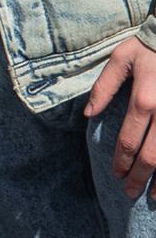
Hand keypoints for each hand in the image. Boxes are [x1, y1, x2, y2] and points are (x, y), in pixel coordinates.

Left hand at [86, 35, 155, 194]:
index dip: (122, 162)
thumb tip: (88, 114)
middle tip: (130, 193)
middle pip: (153, 155)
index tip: (116, 175)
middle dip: (140, 177)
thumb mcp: (122, 58)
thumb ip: (103, 87)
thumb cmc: (152, 44)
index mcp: (145, 100)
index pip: (129, 141)